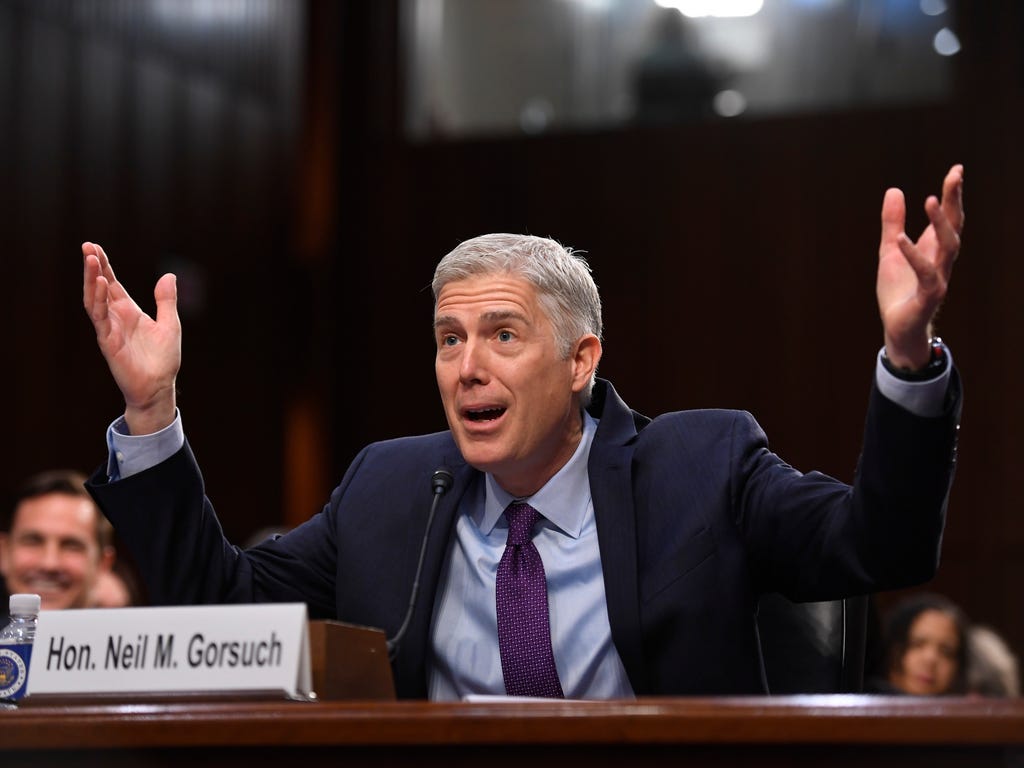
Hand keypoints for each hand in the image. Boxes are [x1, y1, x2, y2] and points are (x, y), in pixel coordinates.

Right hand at [82, 242, 180, 434]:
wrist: (159, 387)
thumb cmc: (163, 359)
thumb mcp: (170, 324)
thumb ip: (166, 300)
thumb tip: (169, 275)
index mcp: (129, 312)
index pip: (113, 284)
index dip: (104, 266)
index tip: (95, 247)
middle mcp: (116, 317)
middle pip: (100, 287)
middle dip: (93, 267)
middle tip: (87, 246)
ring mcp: (110, 329)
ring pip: (95, 299)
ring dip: (92, 280)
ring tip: (90, 259)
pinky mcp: (108, 342)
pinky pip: (100, 318)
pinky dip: (100, 301)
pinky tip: (102, 284)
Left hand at [877, 164, 963, 369]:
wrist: (898, 328)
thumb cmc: (899, 290)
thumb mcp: (890, 250)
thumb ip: (892, 223)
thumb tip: (894, 190)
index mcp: (934, 248)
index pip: (949, 217)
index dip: (953, 194)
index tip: (957, 169)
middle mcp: (942, 260)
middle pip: (955, 226)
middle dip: (955, 201)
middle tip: (955, 176)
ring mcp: (938, 277)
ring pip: (949, 247)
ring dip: (941, 224)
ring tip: (931, 200)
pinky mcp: (928, 296)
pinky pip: (926, 274)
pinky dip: (914, 256)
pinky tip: (902, 240)